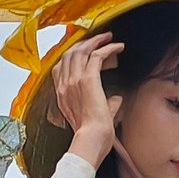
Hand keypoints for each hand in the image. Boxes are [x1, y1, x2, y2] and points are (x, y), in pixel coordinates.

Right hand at [50, 34, 122, 164]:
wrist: (91, 140)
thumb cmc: (92, 135)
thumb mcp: (93, 117)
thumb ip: (104, 105)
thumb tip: (115, 99)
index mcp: (62, 94)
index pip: (61, 66)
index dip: (73, 55)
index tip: (85, 51)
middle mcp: (64, 84)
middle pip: (69, 53)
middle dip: (84, 42)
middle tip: (99, 38)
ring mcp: (74, 80)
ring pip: (80, 50)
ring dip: (96, 41)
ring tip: (108, 37)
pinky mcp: (87, 79)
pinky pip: (96, 55)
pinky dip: (108, 48)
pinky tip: (118, 47)